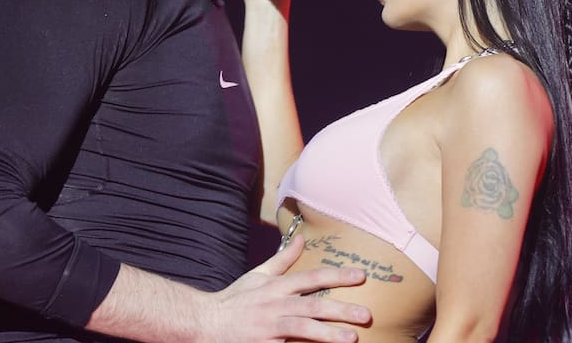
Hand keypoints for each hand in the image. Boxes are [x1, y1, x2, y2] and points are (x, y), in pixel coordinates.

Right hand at [198, 232, 370, 341]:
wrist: (204, 323)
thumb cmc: (235, 300)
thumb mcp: (258, 276)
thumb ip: (283, 259)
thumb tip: (302, 238)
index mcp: (275, 287)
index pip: (311, 277)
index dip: (336, 275)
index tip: (361, 276)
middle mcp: (274, 305)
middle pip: (312, 305)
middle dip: (341, 309)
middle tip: (367, 314)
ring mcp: (268, 328)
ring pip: (303, 328)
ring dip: (329, 334)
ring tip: (352, 338)